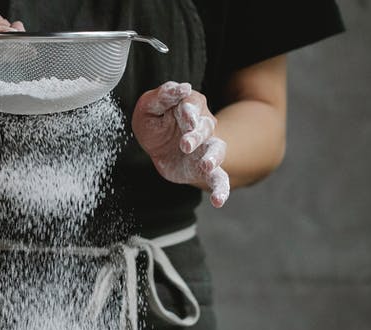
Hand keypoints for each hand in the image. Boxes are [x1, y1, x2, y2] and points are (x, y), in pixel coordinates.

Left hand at [132, 82, 229, 206]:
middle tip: (185, 144)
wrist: (157, 146)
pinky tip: (219, 200)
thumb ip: (162, 96)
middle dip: (196, 135)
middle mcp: (203, 125)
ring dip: (213, 157)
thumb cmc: (154, 122)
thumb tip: (182, 88)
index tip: (185, 116)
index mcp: (189, 106)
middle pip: (205, 127)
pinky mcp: (205, 168)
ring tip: (206, 165)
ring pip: (217, 149)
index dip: (189, 111)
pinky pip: (219, 178)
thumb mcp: (149, 107)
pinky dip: (221, 189)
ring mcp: (206, 147)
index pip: (192, 104)